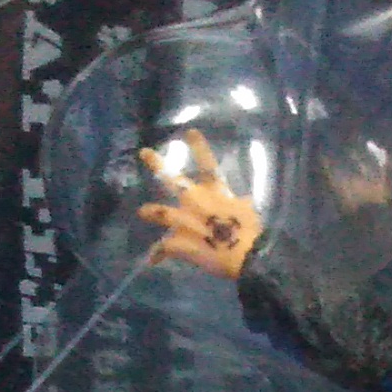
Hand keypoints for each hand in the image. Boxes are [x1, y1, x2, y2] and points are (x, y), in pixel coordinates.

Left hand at [136, 128, 263, 278]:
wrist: (245, 256)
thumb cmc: (250, 233)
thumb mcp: (248, 213)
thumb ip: (239, 204)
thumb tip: (242, 201)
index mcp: (215, 192)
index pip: (207, 164)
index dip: (198, 147)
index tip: (189, 132)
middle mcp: (195, 201)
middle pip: (172, 179)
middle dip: (157, 165)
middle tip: (144, 153)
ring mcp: (183, 220)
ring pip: (159, 212)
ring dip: (150, 211)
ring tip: (142, 211)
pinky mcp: (178, 241)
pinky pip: (162, 247)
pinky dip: (157, 255)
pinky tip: (152, 260)